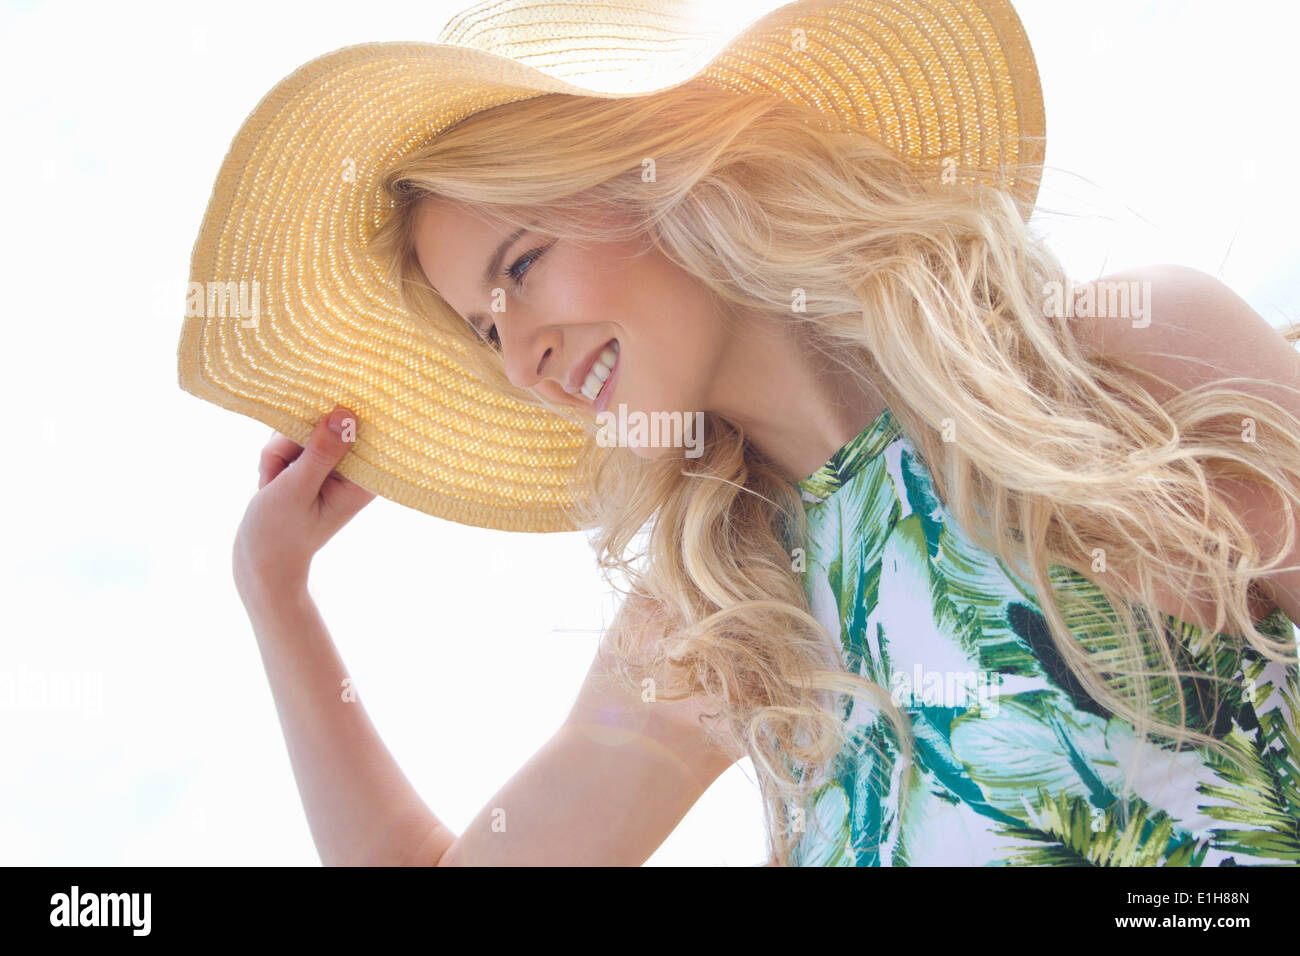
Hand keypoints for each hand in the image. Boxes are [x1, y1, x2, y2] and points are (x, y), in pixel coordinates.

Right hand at [233, 405, 376, 598]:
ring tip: (273, 483)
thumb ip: (320, 452)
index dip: (331, 421)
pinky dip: (274, 458)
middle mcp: (352, 471)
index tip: (307, 435)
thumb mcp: (298, 489)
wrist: (260, 560)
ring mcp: (332, 466)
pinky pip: (291, 441)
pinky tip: (270, 481)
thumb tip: (345, 415)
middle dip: (292, 444)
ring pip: (302, 429)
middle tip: (279, 476)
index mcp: (362, 481)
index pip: (359, 431)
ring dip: (279, 453)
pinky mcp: (314, 465)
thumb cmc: (279, 534)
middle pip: (325, 425)